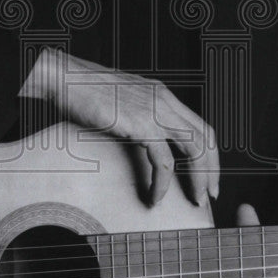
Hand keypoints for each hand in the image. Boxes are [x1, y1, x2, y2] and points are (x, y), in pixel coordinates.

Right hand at [20, 48, 218, 204]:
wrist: (65, 78)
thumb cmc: (83, 89)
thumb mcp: (121, 99)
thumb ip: (137, 114)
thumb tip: (142, 140)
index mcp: (162, 94)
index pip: (200, 124)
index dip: (210, 152)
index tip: (208, 174)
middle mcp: (164, 100)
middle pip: (206, 137)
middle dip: (212, 169)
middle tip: (208, 193)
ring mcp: (155, 111)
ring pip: (195, 149)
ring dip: (198, 178)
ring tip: (193, 199)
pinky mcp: (142, 125)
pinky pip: (164, 162)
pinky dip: (162, 183)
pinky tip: (155, 196)